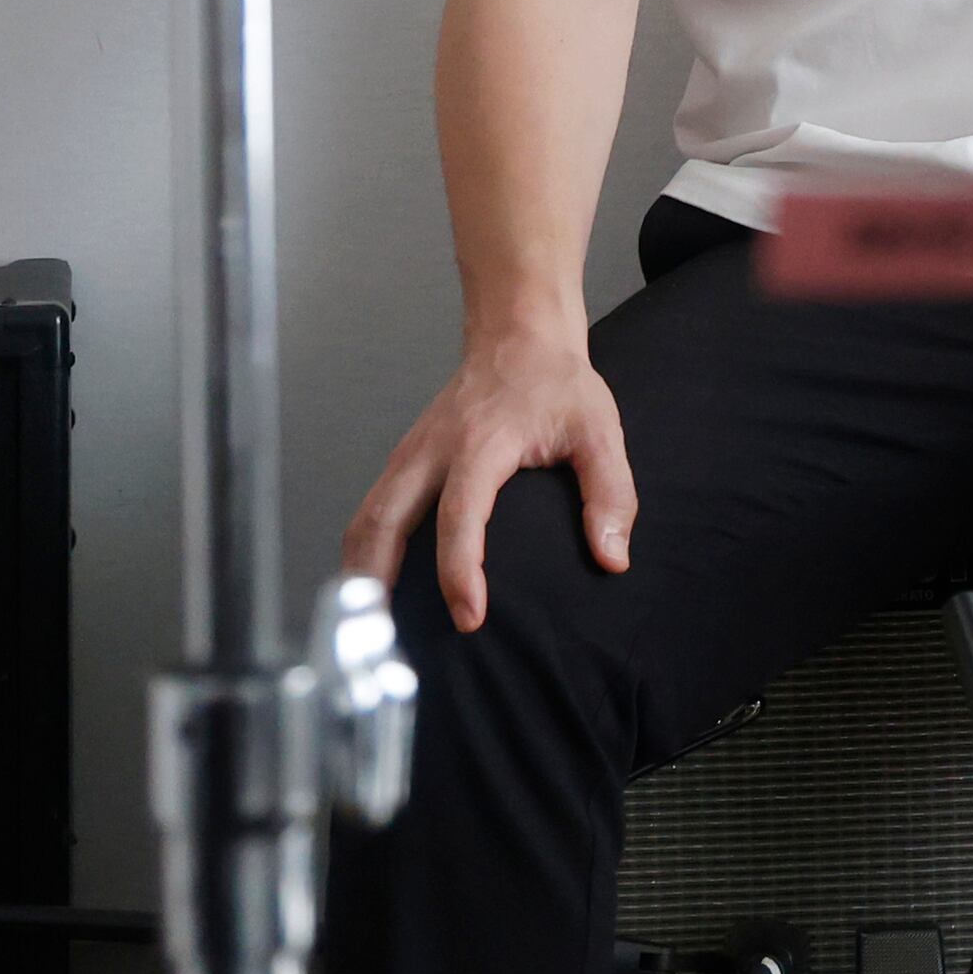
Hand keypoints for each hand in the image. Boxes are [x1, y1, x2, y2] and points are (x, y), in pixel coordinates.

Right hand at [343, 328, 635, 635]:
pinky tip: (372, 588)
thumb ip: (610, 493)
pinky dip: (364, 551)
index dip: (459, 568)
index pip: (460, 513)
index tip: (469, 616)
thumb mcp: (599, 429)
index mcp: (481, 443)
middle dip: (377, 581)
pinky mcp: (405, 459)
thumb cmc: (558, 385)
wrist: (518, 333)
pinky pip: (373, 510)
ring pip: (367, 517)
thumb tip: (612, 559)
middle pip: (384, 519)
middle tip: (386, 639)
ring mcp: (411, 452)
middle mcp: (434, 449)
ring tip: (367, 628)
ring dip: (360, 571)